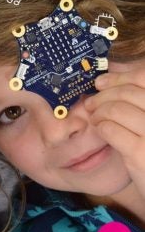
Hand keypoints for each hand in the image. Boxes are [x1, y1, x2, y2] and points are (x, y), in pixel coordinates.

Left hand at [86, 60, 144, 198]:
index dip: (120, 77)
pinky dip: (101, 127)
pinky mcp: (141, 153)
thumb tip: (107, 79)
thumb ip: (139, 102)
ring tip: (95, 118)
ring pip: (117, 109)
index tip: (101, 82)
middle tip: (91, 103)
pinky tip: (101, 130)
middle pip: (129, 92)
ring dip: (99, 112)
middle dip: (104, 96)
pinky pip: (110, 130)